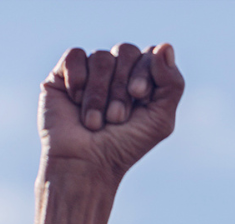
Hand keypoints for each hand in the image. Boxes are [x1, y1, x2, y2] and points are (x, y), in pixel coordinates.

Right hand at [39, 43, 183, 185]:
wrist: (84, 166)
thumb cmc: (122, 148)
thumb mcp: (159, 120)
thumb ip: (173, 83)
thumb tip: (164, 46)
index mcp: (140, 79)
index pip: (150, 54)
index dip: (145, 71)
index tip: (139, 96)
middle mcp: (115, 72)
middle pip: (126, 51)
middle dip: (122, 86)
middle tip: (116, 118)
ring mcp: (89, 73)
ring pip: (100, 57)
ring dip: (99, 93)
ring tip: (93, 122)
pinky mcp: (61, 76)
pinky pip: (75, 56)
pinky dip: (78, 79)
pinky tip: (75, 101)